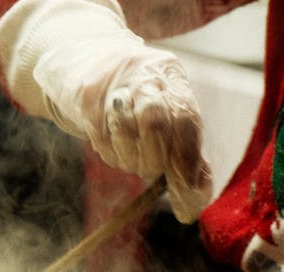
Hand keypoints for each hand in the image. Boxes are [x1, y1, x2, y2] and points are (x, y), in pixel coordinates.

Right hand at [0, 0, 212, 221]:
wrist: (92, 65)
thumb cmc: (143, 99)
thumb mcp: (171, 112)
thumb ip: (188, 150)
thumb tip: (196, 195)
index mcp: (172, 77)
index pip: (185, 119)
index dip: (186, 158)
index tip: (186, 189)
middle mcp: (144, 75)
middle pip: (153, 122)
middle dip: (154, 159)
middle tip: (152, 171)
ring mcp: (113, 86)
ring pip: (125, 134)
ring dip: (131, 159)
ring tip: (134, 157)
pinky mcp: (87, 101)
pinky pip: (103, 142)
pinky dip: (112, 154)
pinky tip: (116, 146)